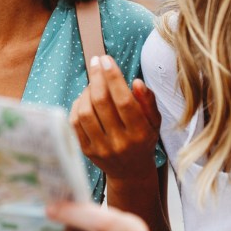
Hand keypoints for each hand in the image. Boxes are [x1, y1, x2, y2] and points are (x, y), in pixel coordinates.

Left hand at [70, 55, 159, 180]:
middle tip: (96, 62)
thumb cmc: (143, 139)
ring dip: (87, 91)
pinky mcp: (86, 151)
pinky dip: (77, 105)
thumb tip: (136, 82)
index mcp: (140, 133)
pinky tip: (85, 98)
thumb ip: (148, 101)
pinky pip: (75, 122)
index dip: (113, 77)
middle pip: (102, 103)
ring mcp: (101, 148)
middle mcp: (120, 142)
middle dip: (97, 77)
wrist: (130, 171)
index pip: (124, 101)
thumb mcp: (154, 121)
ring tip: (93, 83)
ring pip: (86, 112)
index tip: (106, 60)